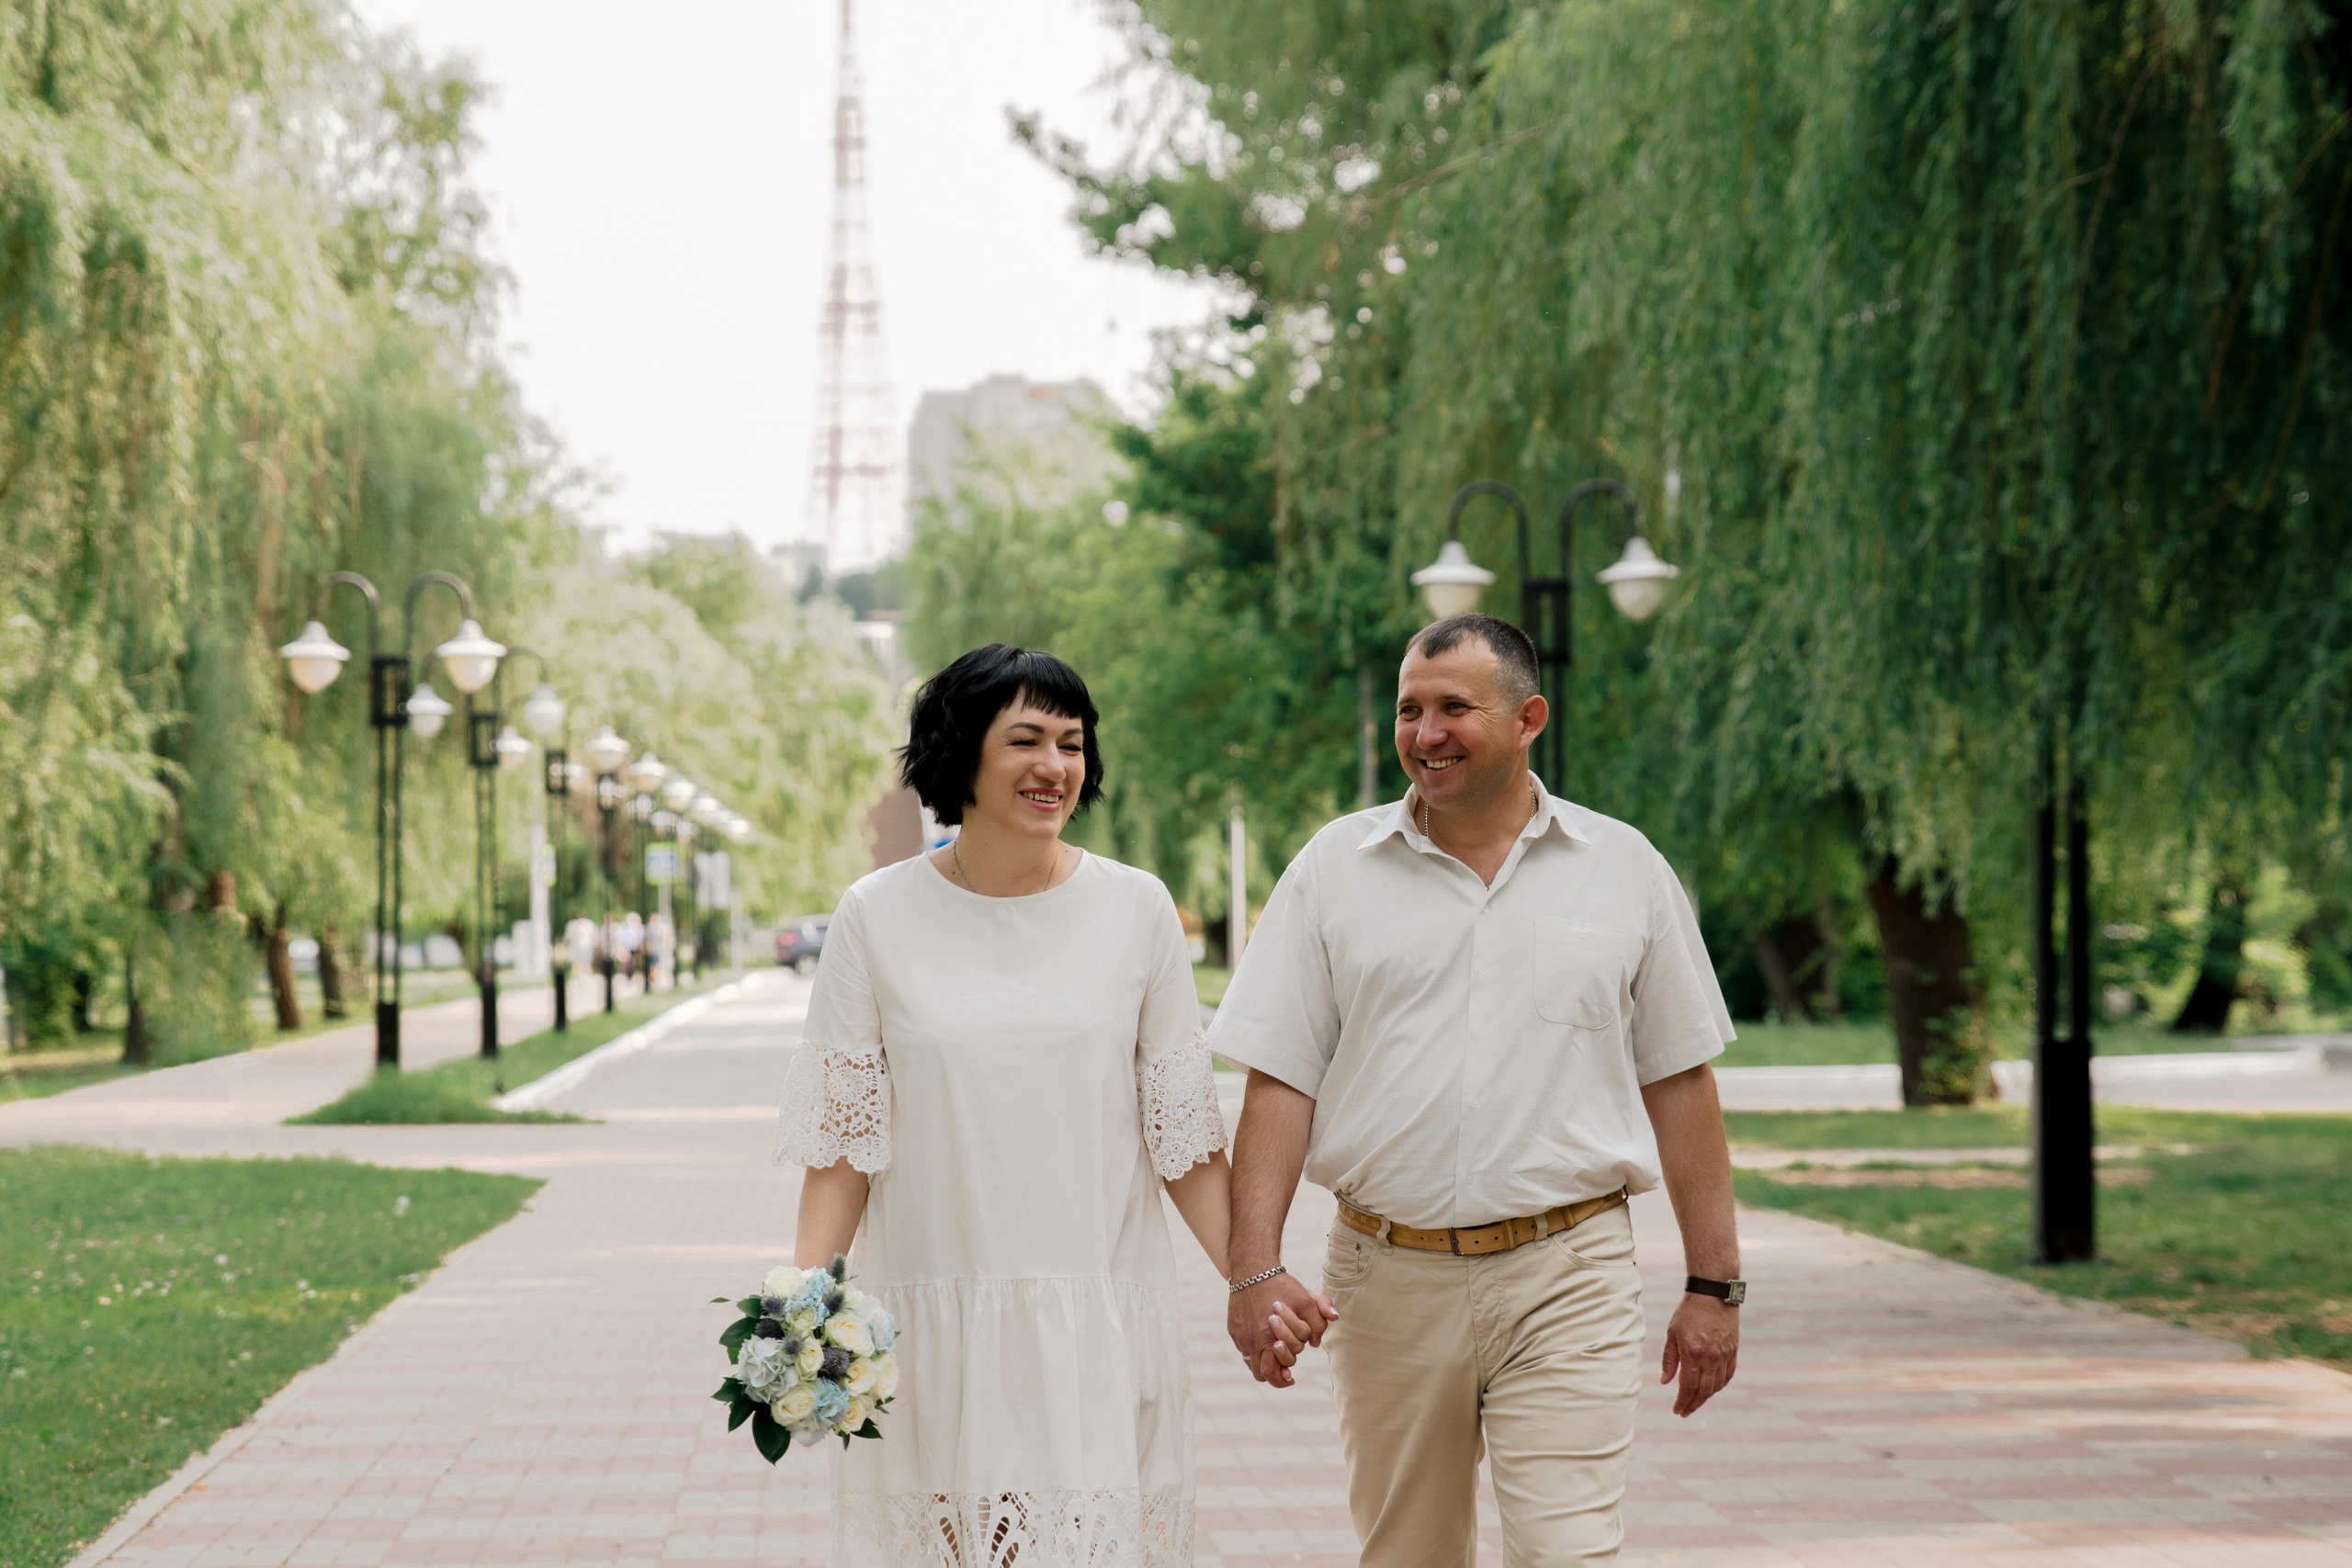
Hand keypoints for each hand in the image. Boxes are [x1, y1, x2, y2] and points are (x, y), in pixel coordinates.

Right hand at [1226, 1269, 1338, 1388]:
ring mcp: (1240, 1336)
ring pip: (1251, 1362)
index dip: (1283, 1378)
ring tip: (1275, 1353)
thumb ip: (1319, 1321)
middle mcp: (1251, 1341)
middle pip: (1261, 1373)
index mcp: (1267, 1339)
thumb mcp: (1307, 1300)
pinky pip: (1243, 1348)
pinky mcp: (1233, 1329)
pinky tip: (1265, 1337)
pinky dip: (1255, 1348)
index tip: (1291, 1376)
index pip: (1273, 1373)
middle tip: (1286, 1367)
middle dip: (1276, 1370)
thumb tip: (1316, 1343)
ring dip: (1264, 1361)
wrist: (1254, 1270)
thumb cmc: (1282, 1287)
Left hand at [1660, 1293, 1737, 1415]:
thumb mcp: (1672, 1334)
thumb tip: (1664, 1382)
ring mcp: (1724, 1355)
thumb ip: (1669, 1360)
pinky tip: (1711, 1388)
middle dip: (1693, 1404)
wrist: (1713, 1294)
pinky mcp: (1733, 1351)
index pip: (1688, 1387)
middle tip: (1684, 1411)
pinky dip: (1719, 1385)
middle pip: (1703, 1391)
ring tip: (1695, 1400)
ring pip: (1716, 1386)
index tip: (1677, 1410)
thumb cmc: (1688, 1312)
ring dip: (1705, 1397)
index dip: (1682, 1401)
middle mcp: (1711, 1357)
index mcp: (1692, 1353)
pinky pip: (1728, 1375)